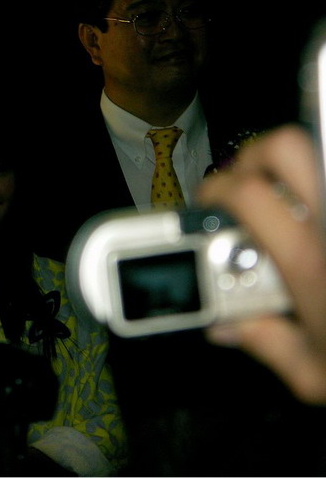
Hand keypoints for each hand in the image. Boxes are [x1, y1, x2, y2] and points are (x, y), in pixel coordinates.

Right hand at [197, 124, 325, 403]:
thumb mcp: (317, 374)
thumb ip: (268, 345)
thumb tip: (230, 327)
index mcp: (308, 261)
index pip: (245, 193)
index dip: (215, 189)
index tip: (208, 204)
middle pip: (284, 149)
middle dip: (252, 160)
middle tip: (242, 188)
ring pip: (317, 153)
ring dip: (290, 171)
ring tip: (280, 197)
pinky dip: (317, 192)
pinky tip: (313, 219)